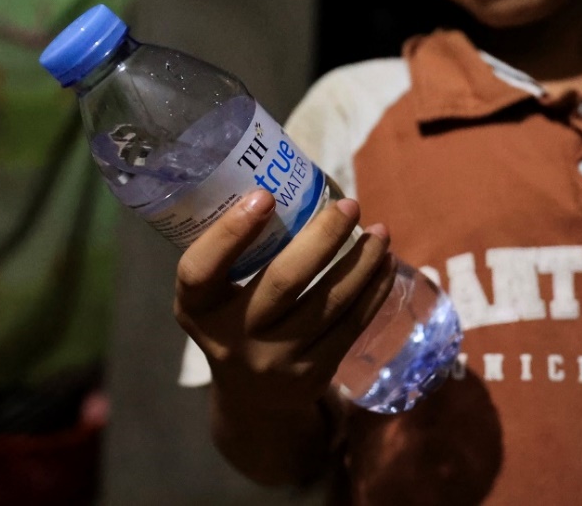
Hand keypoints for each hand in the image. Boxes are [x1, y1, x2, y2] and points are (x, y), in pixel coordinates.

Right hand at [173, 189, 396, 414]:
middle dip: (323, 237)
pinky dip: (374, 289)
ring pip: (329, 303)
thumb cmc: (236, 320)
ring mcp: (275, 360)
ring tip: (380, 231)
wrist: (252, 400)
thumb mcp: (217, 296)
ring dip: (362, 261)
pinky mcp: (313, 374)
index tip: (264, 194)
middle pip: (283, 282)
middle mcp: (232, 339)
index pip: (199, 271)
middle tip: (349, 205)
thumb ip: (238, 254)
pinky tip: (385, 262)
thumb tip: (290, 181)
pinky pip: (351, 324)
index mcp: (197, 310)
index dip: (229, 233)